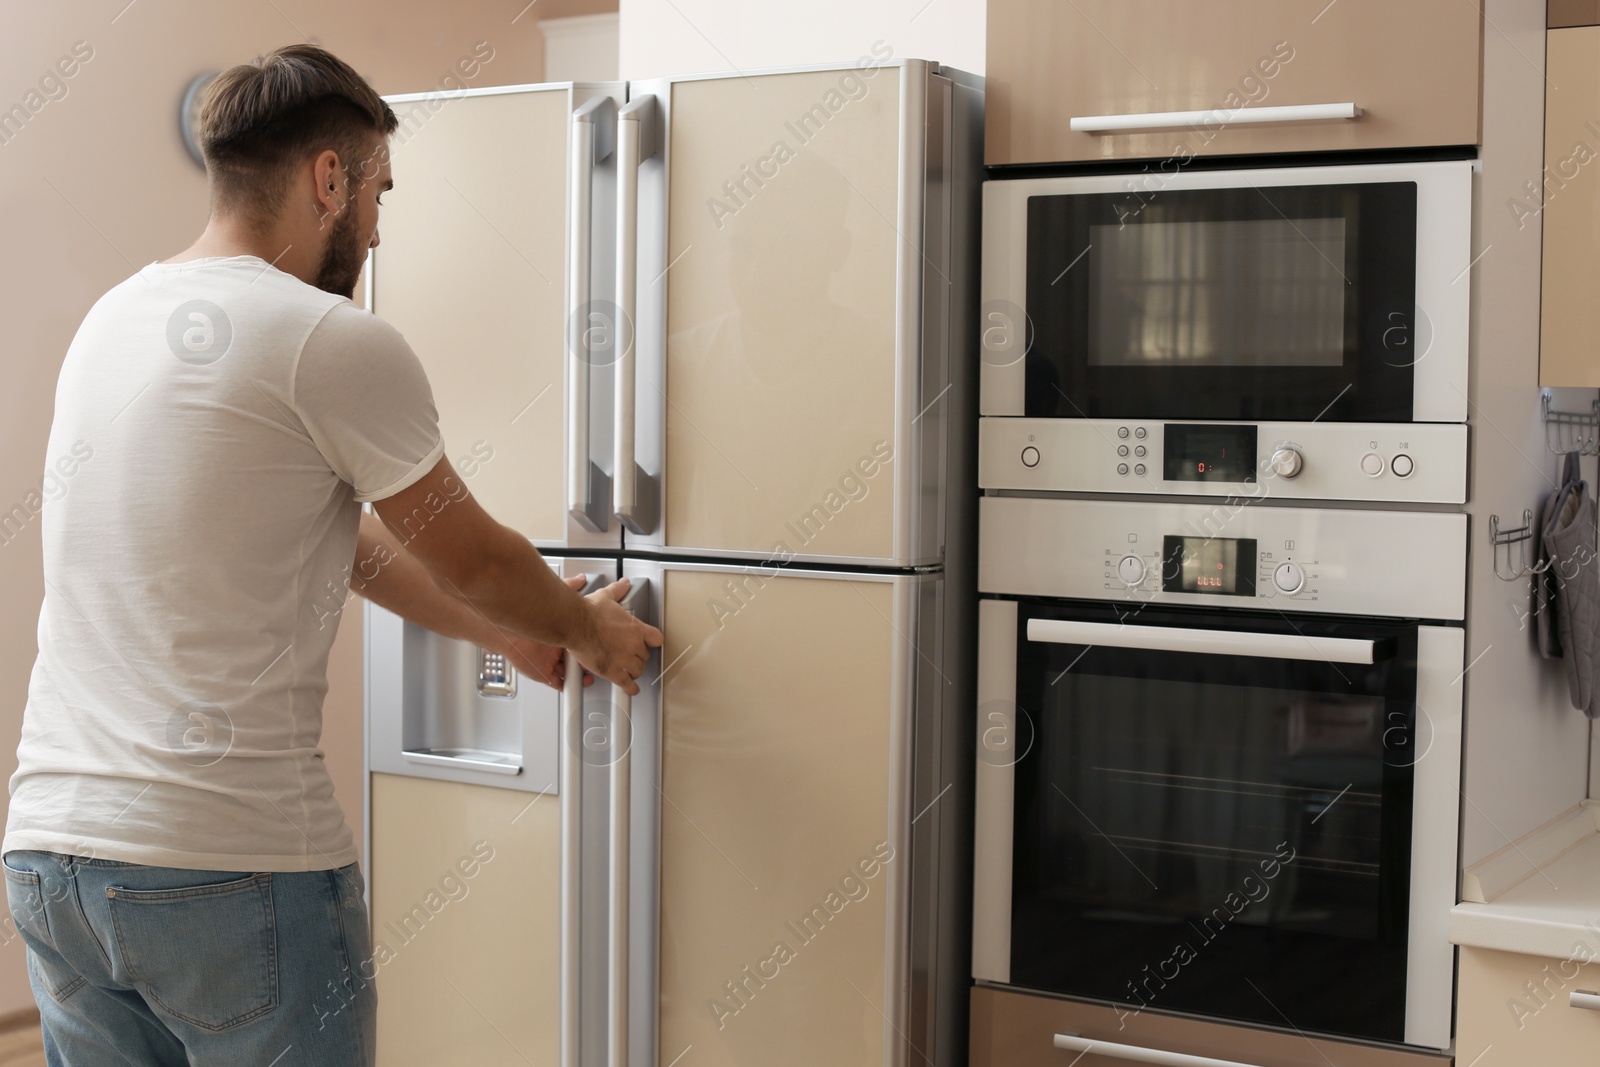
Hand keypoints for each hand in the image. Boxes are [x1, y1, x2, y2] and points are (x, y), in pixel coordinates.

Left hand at [500, 575, 594, 690]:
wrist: (510, 632)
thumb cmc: (531, 615)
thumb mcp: (557, 598)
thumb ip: (570, 587)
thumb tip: (581, 579)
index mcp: (558, 633)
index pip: (576, 642)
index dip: (587, 647)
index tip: (597, 648)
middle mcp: (553, 648)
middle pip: (574, 660)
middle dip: (586, 664)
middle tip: (597, 665)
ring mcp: (547, 662)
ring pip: (568, 673)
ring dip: (579, 677)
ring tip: (590, 677)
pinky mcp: (542, 674)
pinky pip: (557, 683)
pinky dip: (567, 686)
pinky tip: (575, 686)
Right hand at [574, 577, 664, 695]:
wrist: (575, 624)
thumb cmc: (588, 612)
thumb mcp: (606, 597)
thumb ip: (617, 591)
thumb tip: (623, 585)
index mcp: (635, 628)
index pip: (656, 638)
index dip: (653, 641)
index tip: (652, 642)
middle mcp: (632, 645)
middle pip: (645, 655)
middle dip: (639, 655)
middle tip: (634, 655)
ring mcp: (623, 659)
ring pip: (637, 669)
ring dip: (635, 670)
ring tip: (632, 670)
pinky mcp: (611, 671)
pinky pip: (625, 683)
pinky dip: (630, 688)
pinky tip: (631, 689)